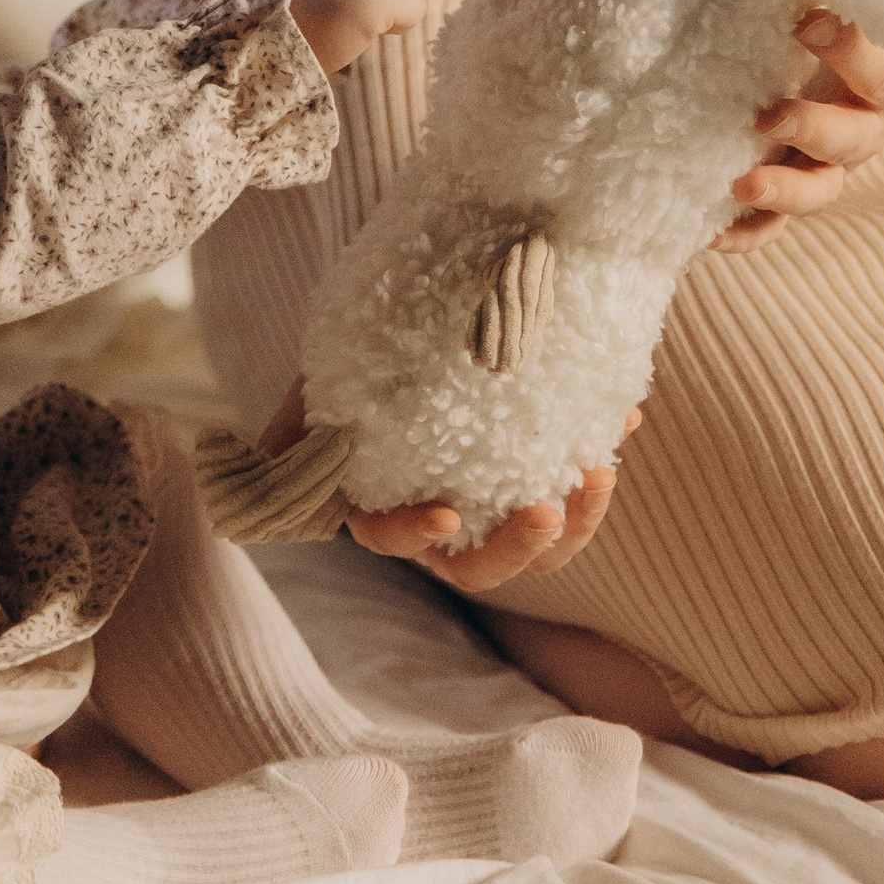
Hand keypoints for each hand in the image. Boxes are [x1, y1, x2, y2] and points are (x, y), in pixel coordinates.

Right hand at [250, 380, 640, 594]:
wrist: (414, 318)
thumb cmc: (359, 357)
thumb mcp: (325, 380)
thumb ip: (298, 421)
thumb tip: (259, 456)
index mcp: (383, 504)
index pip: (392, 538)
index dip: (415, 536)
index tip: (446, 514)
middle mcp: (443, 518)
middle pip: (479, 565)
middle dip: (517, 548)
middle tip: (548, 510)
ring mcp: (497, 500)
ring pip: (540, 542)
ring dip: (577, 519)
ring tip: (600, 469)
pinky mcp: (542, 471)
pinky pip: (577, 485)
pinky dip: (599, 455)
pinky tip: (624, 416)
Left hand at [706, 7, 883, 254]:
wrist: (819, 27)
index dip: (852, 49)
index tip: (806, 20)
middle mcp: (863, 119)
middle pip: (856, 140)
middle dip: (813, 129)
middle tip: (768, 114)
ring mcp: (827, 160)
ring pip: (822, 190)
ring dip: (785, 190)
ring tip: (741, 182)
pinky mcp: (789, 182)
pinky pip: (775, 224)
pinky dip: (747, 232)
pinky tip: (709, 232)